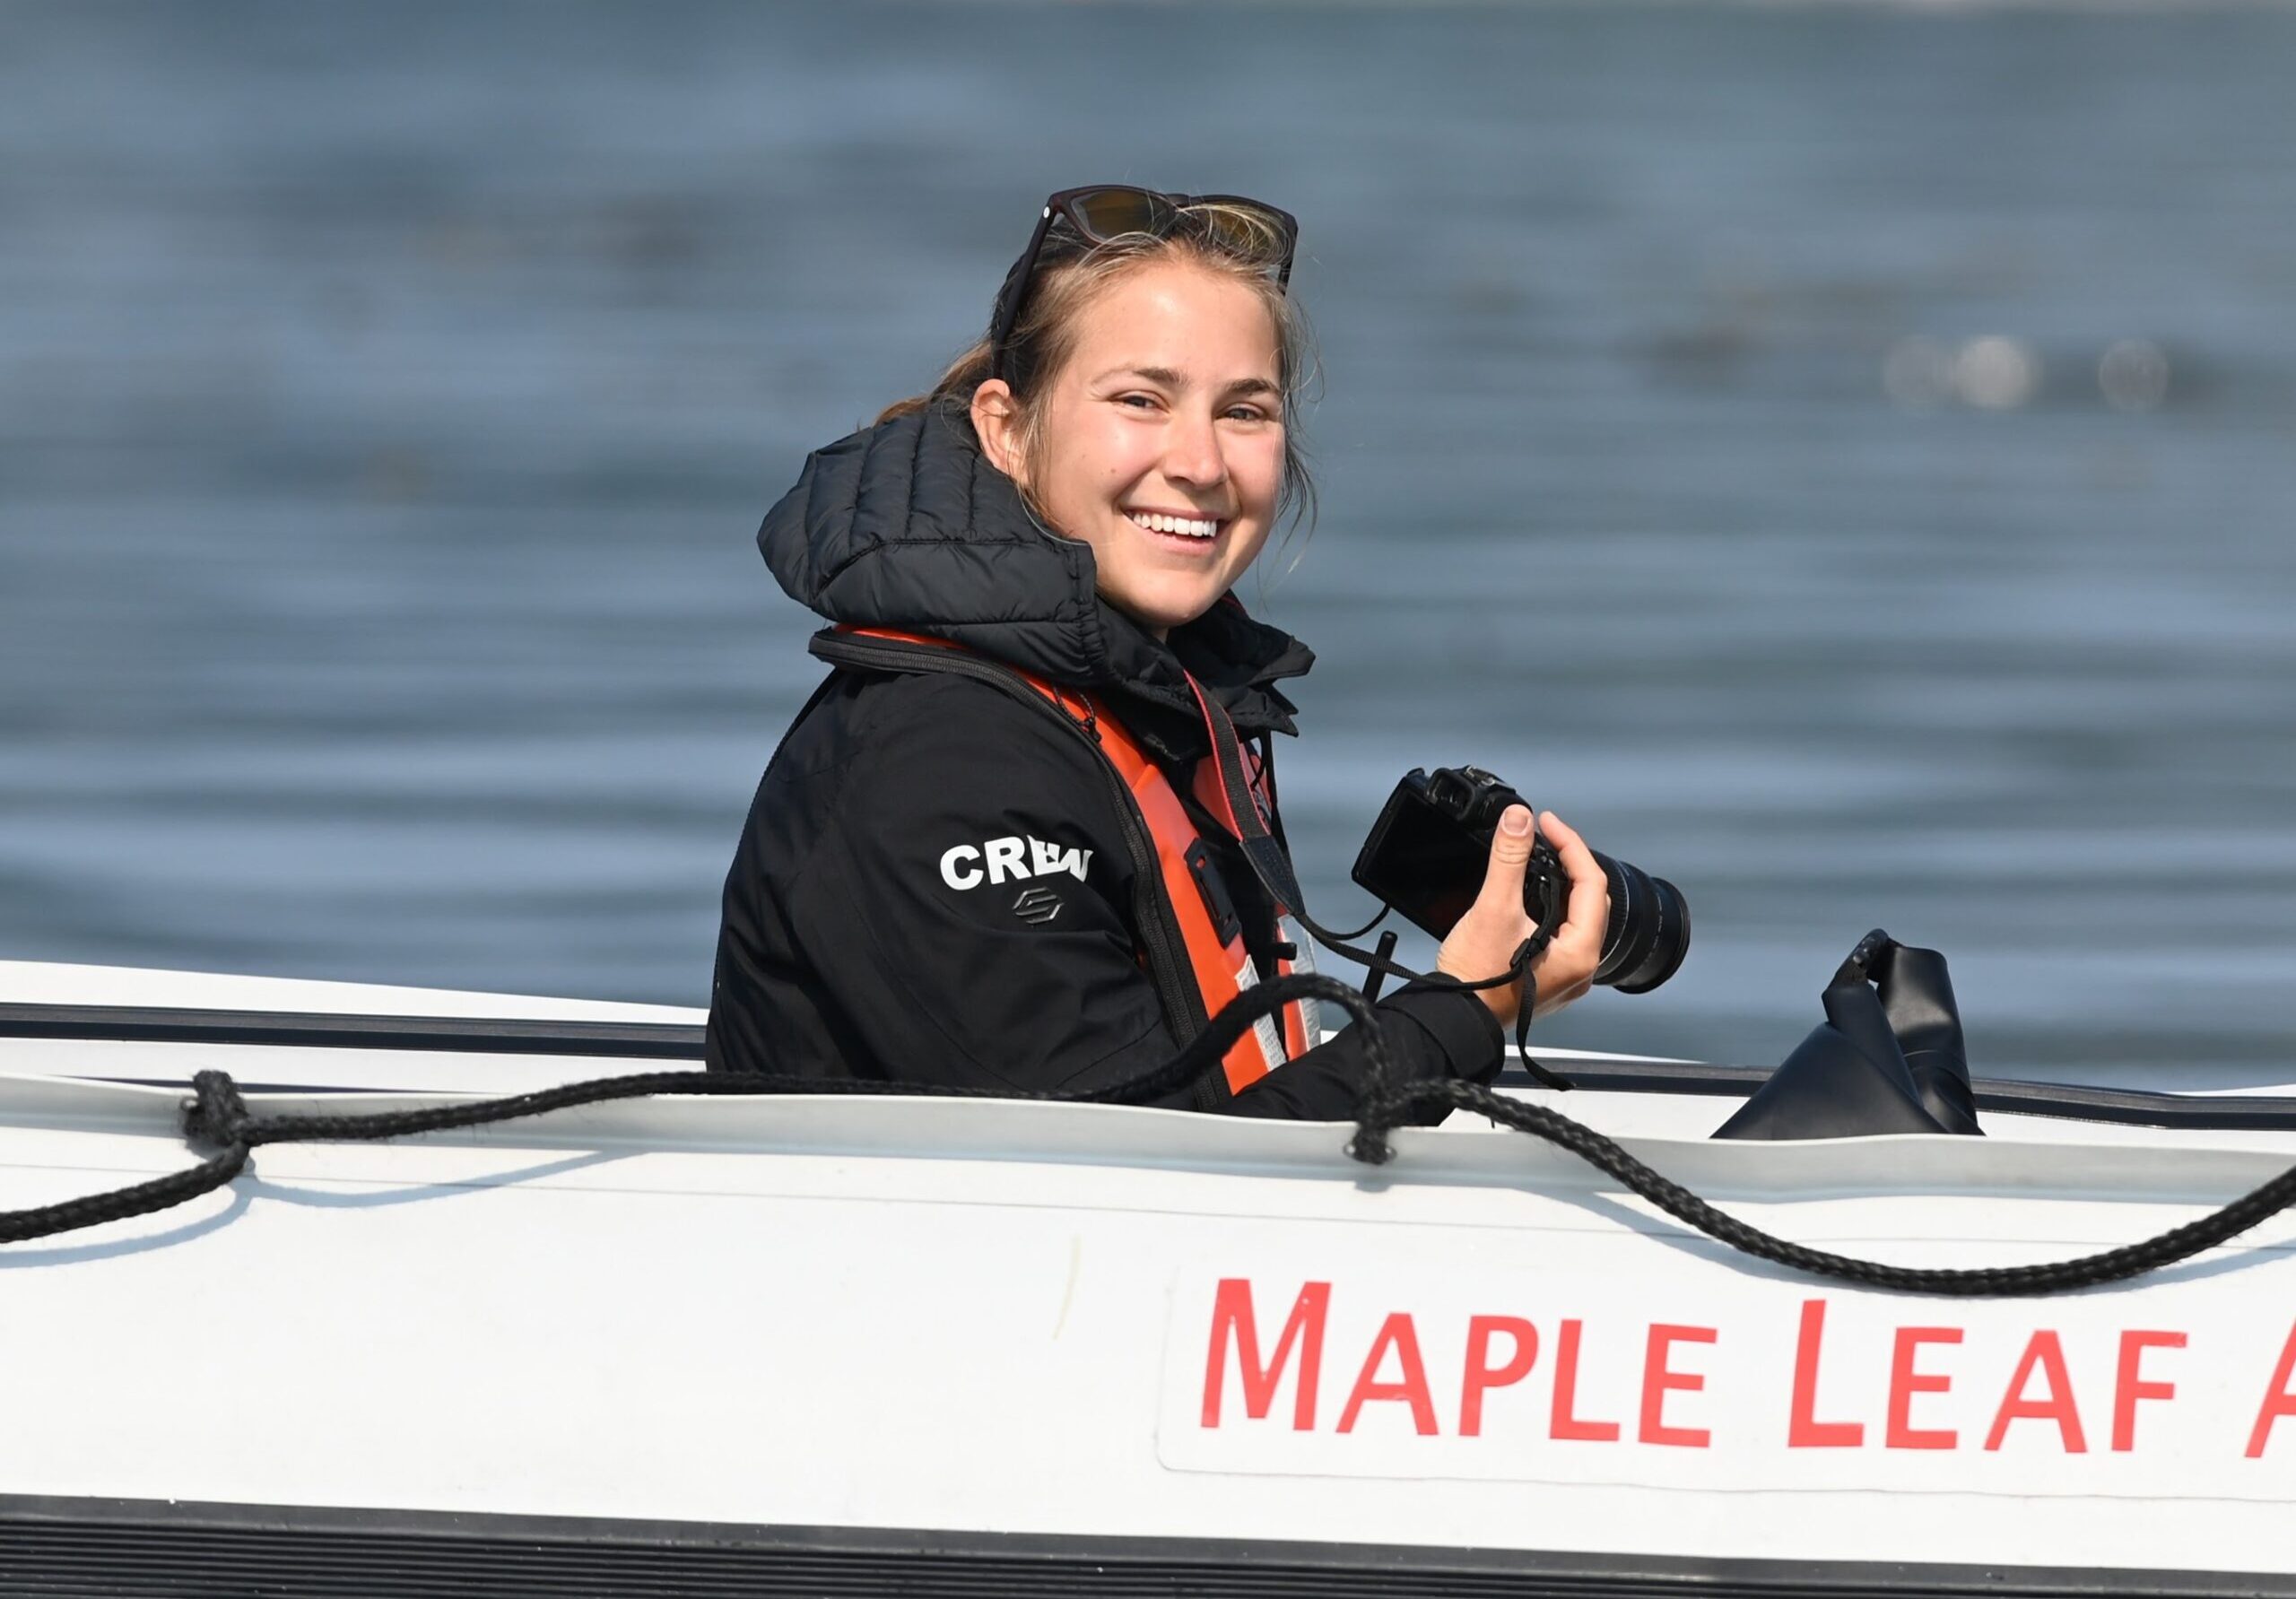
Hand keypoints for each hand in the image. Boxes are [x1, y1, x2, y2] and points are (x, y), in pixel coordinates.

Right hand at [1435, 806, 1608, 1028]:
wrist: (1453, 1018)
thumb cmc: (1476, 980)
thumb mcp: (1494, 909)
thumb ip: (1509, 859)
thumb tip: (1519, 820)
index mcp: (1581, 952)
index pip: (1590, 881)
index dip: (1569, 843)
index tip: (1546, 822)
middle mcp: (1580, 968)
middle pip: (1588, 900)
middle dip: (1568, 863)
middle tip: (1543, 839)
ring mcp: (1564, 977)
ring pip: (1574, 919)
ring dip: (1558, 887)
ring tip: (1535, 863)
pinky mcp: (1545, 980)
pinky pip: (1559, 936)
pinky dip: (1548, 910)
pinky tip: (1528, 899)